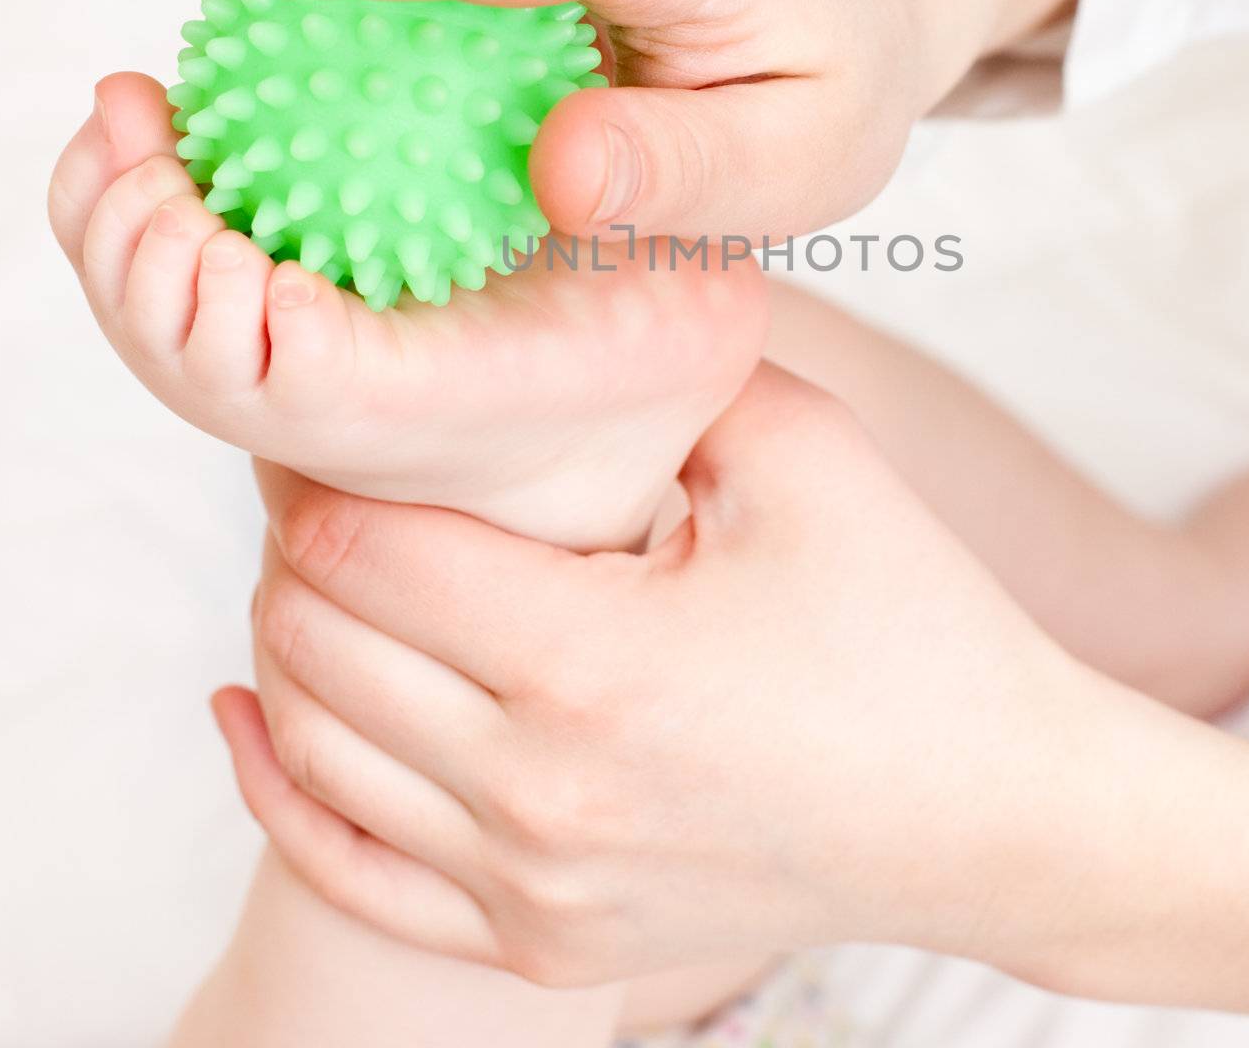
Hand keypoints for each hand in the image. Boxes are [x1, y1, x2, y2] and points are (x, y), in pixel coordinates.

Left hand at [221, 365, 1248, 1034]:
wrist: (994, 813)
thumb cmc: (914, 622)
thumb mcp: (801, 453)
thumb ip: (665, 370)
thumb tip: (559, 304)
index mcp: (594, 661)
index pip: (361, 547)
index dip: (317, 465)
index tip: (326, 411)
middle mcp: (539, 794)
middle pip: (315, 641)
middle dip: (297, 539)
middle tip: (323, 470)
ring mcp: (535, 889)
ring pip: (312, 749)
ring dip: (289, 640)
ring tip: (320, 560)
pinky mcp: (546, 945)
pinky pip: (348, 874)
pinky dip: (279, 787)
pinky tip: (253, 710)